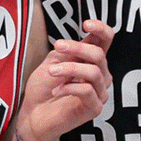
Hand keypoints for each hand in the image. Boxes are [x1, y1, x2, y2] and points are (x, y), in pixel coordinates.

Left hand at [17, 20, 113, 140]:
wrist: (34, 116)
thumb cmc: (44, 89)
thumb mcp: (51, 63)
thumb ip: (66, 53)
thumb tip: (77, 42)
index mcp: (91, 61)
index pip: (105, 41)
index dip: (101, 29)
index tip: (86, 24)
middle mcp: (100, 75)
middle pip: (99, 55)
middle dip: (77, 48)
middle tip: (57, 46)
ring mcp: (99, 92)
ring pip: (94, 73)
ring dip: (70, 69)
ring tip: (51, 72)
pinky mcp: (95, 108)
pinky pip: (87, 91)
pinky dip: (69, 88)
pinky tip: (55, 90)